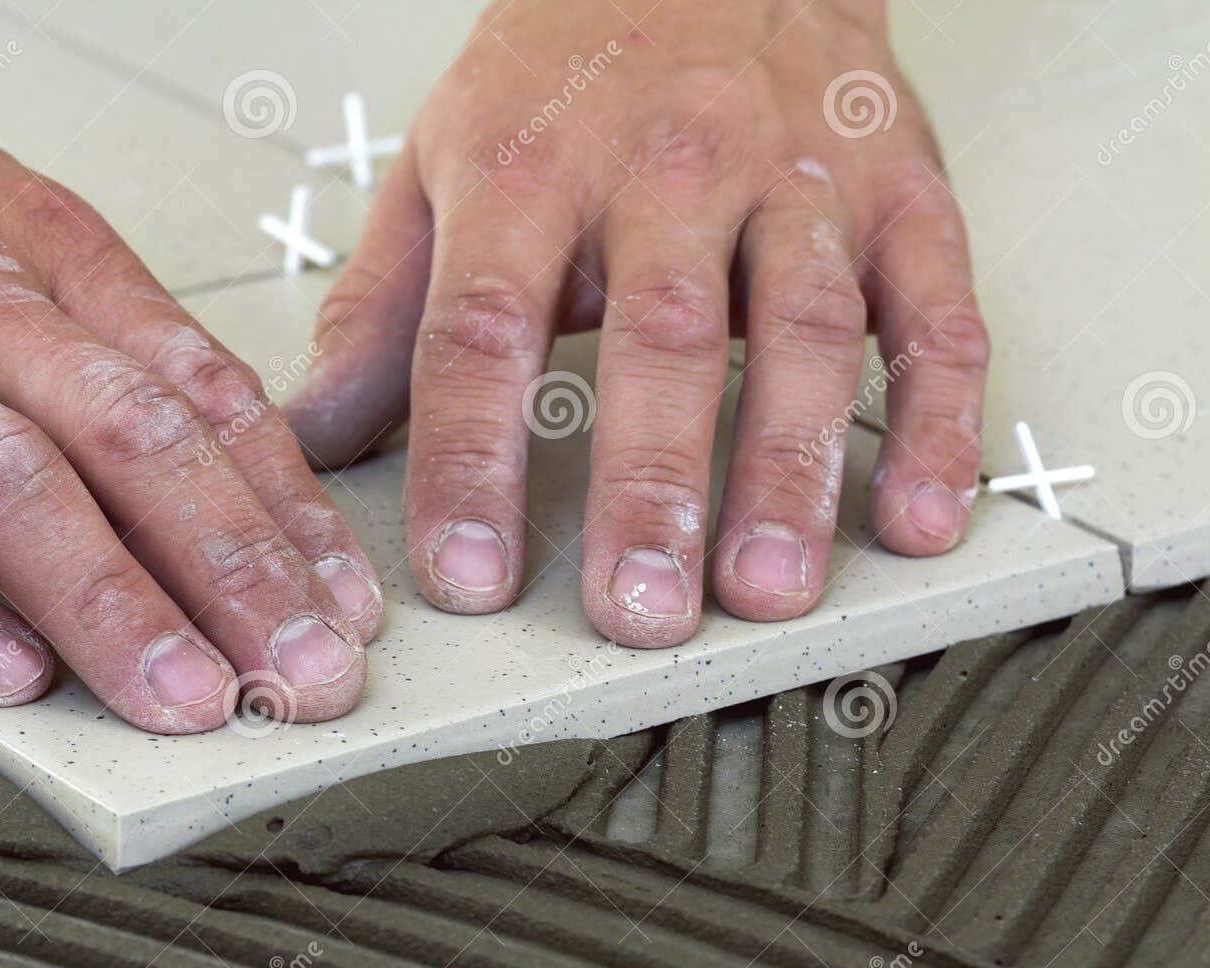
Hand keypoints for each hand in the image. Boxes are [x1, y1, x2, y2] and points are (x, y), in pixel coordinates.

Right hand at [0, 0, 379, 731]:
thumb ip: (95, 338)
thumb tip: (213, 464)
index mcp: (41, 249)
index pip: (202, 392)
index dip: (286, 511)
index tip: (341, 600)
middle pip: (132, 442)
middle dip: (237, 574)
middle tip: (303, 673)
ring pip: (5, 483)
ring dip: (113, 604)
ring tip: (185, 697)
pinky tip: (1, 675)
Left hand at [288, 0, 987, 646]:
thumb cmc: (567, 68)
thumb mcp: (439, 162)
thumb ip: (383, 307)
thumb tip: (317, 431)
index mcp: (534, 170)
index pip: (485, 329)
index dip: (474, 459)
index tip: (467, 573)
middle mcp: (671, 170)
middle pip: (658, 339)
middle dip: (651, 485)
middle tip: (638, 610)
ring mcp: (799, 182)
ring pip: (806, 332)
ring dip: (790, 469)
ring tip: (768, 589)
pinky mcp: (901, 196)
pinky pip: (934, 312)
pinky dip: (940, 420)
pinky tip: (921, 516)